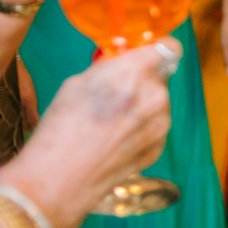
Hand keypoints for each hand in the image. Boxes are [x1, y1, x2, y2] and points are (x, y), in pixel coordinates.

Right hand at [10, 40, 177, 227]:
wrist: (59, 179)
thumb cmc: (61, 126)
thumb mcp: (79, 81)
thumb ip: (109, 67)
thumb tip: (123, 59)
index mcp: (135, 73)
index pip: (169, 48)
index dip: (157, 50)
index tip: (145, 56)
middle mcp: (156, 96)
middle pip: (160, 76)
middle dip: (143, 80)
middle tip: (117, 94)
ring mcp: (161, 125)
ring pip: (158, 103)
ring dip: (143, 105)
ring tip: (112, 123)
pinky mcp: (159, 148)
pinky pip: (155, 127)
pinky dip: (142, 129)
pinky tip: (116, 141)